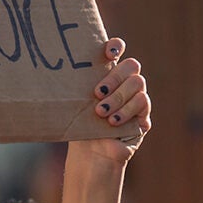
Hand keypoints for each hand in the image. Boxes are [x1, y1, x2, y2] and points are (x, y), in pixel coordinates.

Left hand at [84, 37, 150, 164]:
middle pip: (132, 65)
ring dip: (117, 98)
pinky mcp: (144, 115)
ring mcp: (137, 98)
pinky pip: (142, 103)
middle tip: (97, 93)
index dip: (116, 46)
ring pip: (138, 83)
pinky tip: (112, 123)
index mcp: (107, 75)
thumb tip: (58, 69)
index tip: (108, 54)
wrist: (90, 156)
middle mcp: (125, 84)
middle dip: (114, 78)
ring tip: (100, 113)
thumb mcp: (76, 105)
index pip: (117, 51)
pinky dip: (126, 111)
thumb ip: (76, 87)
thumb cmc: (80, 127)